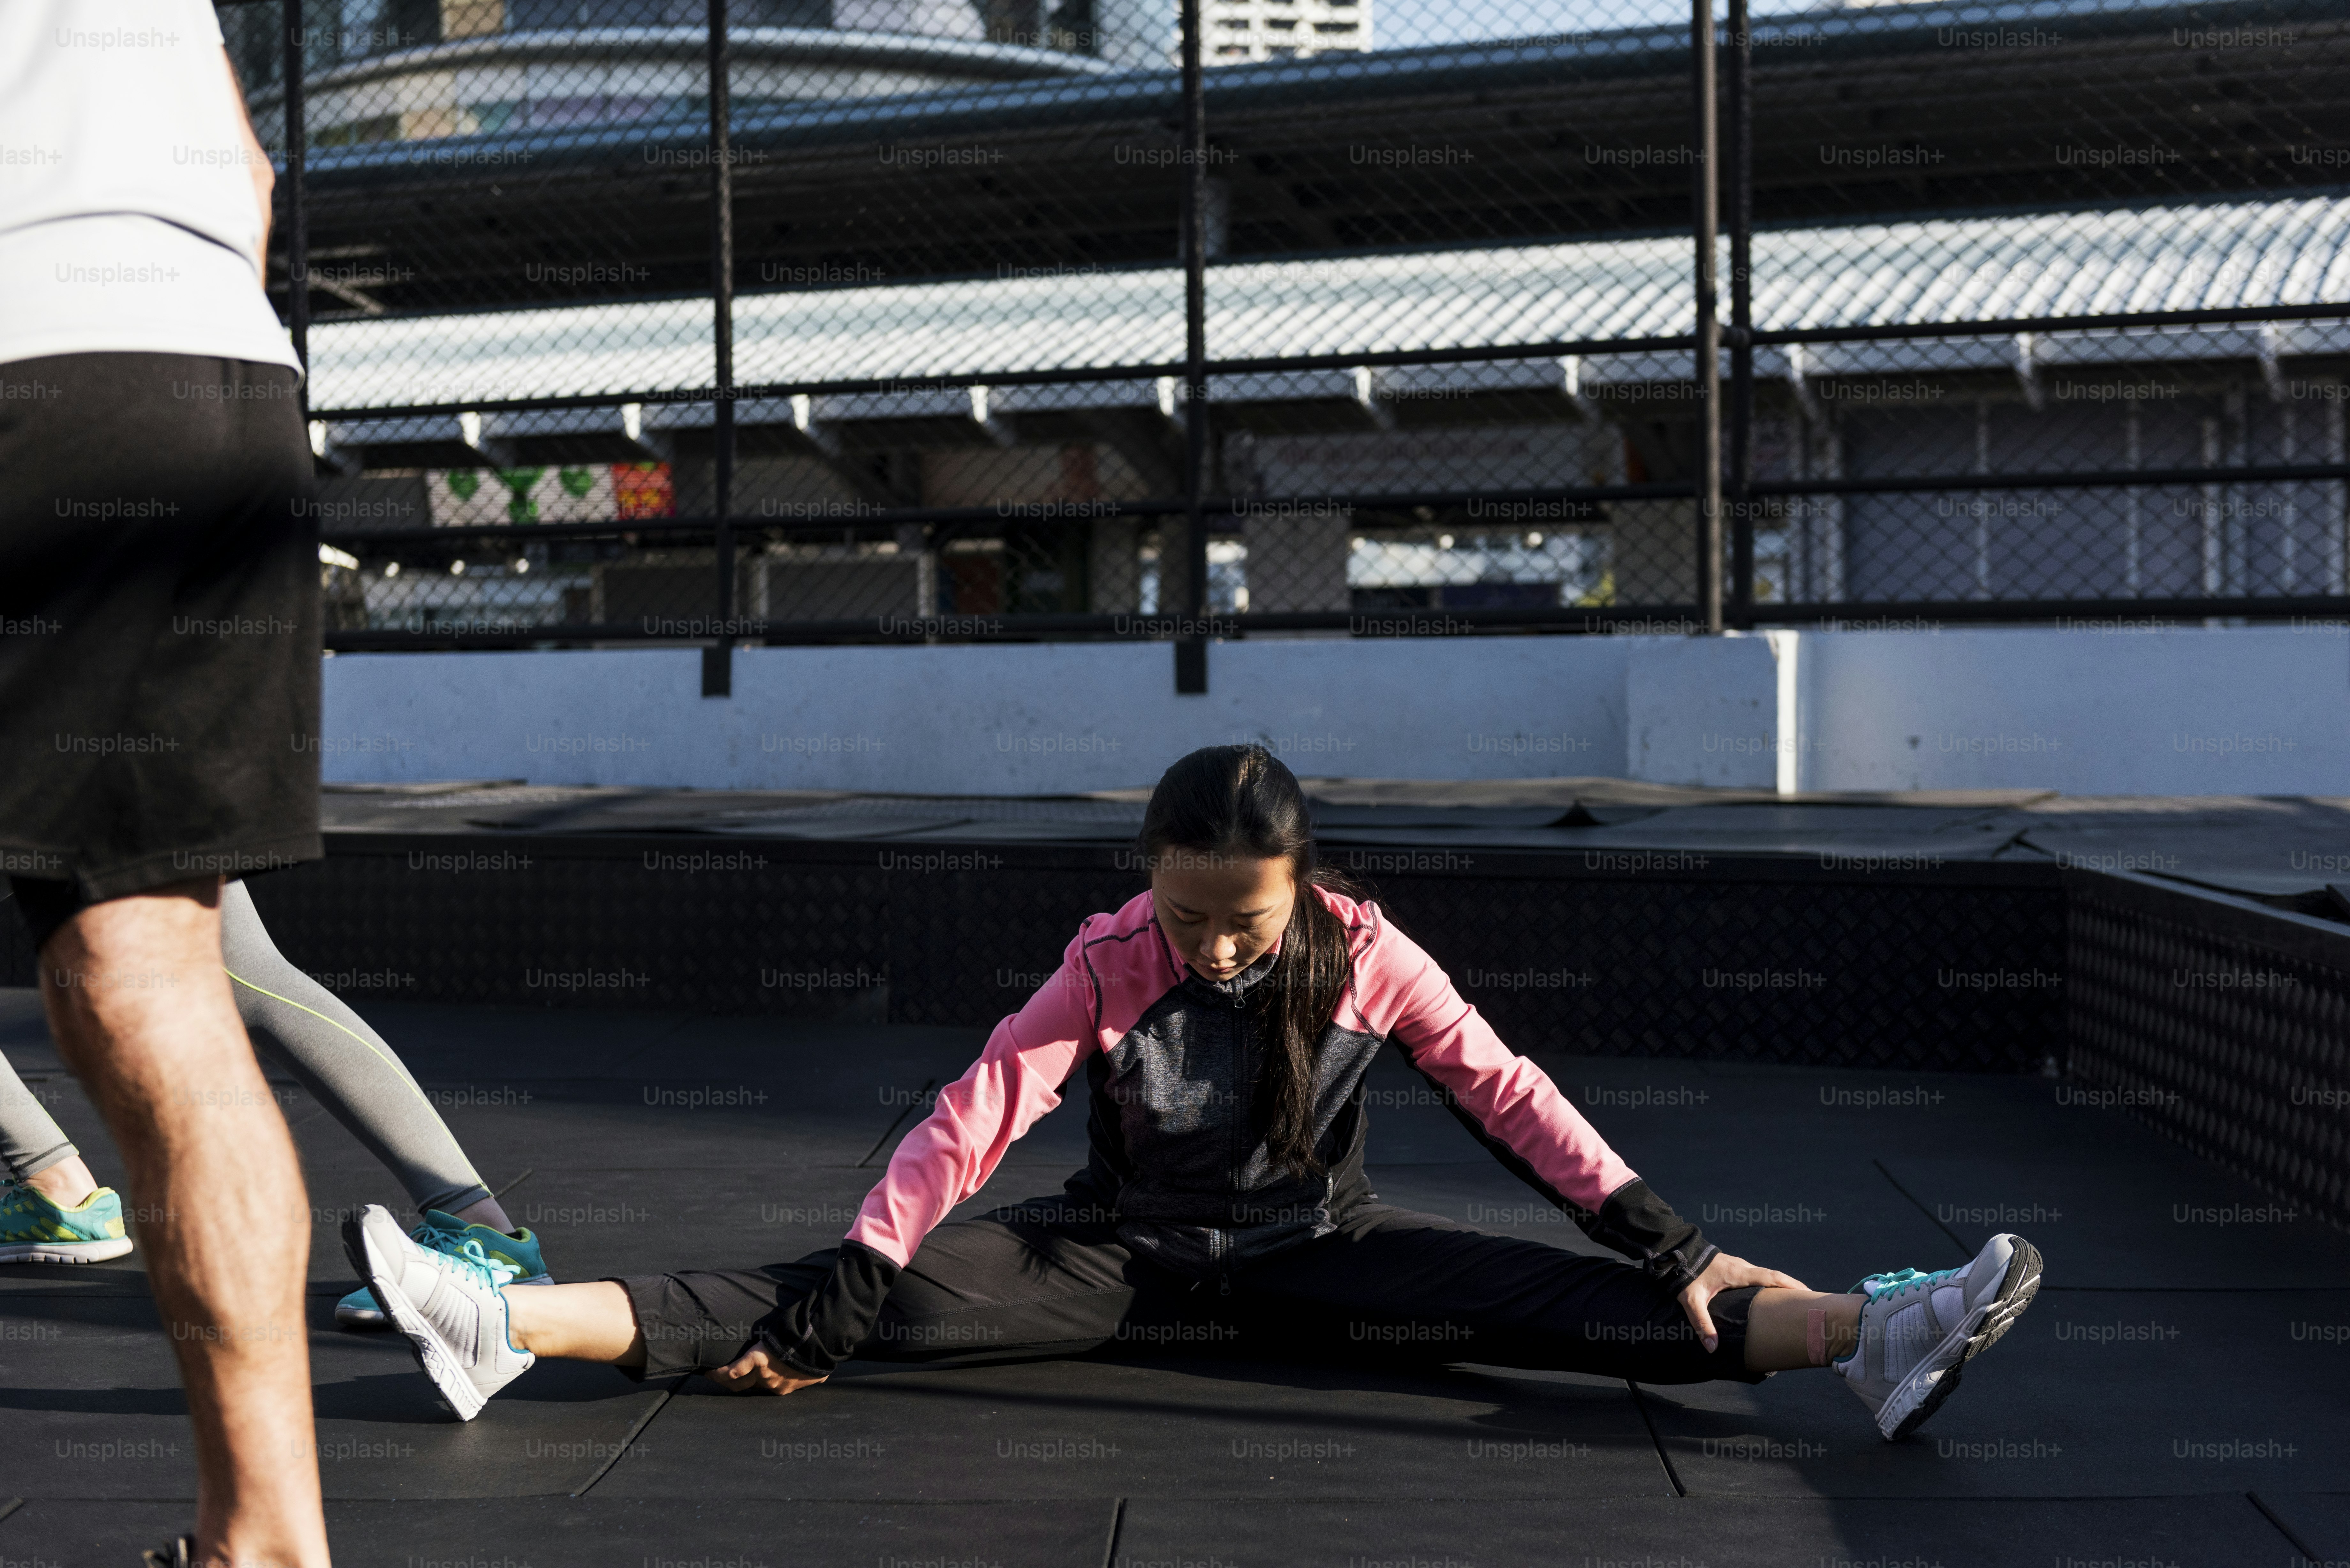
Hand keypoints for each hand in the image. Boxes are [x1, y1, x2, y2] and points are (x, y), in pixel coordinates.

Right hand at [707, 1344, 828, 1396]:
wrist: (818, 1344)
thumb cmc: (819, 1358)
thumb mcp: (816, 1373)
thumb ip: (811, 1377)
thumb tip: (821, 1377)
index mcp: (781, 1387)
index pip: (759, 1391)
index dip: (749, 1388)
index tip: (740, 1384)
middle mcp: (770, 1384)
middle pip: (744, 1388)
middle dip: (730, 1385)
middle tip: (717, 1379)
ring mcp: (763, 1373)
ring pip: (738, 1381)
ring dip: (723, 1378)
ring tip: (710, 1374)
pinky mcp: (757, 1358)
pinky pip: (736, 1369)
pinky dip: (723, 1372)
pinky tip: (711, 1371)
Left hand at [1678, 1251, 1806, 1353]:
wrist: (1675, 1252)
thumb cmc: (1685, 1275)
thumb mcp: (1692, 1301)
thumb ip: (1702, 1323)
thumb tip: (1712, 1348)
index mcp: (1738, 1273)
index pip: (1771, 1277)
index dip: (1790, 1284)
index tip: (1807, 1293)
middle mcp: (1742, 1266)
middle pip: (1774, 1275)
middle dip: (1791, 1286)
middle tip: (1808, 1300)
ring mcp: (1738, 1265)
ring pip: (1765, 1275)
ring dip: (1779, 1284)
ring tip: (1792, 1300)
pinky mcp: (1732, 1267)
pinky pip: (1756, 1275)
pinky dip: (1768, 1283)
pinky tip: (1768, 1295)